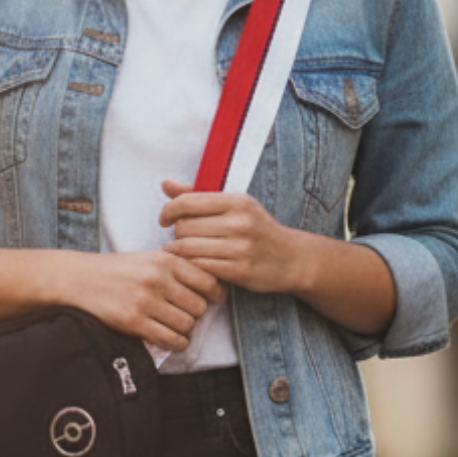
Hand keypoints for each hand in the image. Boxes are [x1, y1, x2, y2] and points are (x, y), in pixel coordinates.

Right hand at [68, 247, 224, 351]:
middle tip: (185, 314)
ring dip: (185, 330)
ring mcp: (145, 301)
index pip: (208, 281)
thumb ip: (178, 268)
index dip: (214, 294)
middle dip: (196, 314)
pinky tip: (172, 340)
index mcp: (165, 260)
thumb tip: (214, 288)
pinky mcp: (133, 321)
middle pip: (200, 306)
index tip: (211, 300)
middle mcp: (157, 278)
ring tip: (175, 326)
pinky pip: (170, 339)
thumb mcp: (149, 258)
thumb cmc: (119, 270)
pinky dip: (177, 343)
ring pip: (187, 324)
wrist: (80, 279)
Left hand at [158, 183, 308, 295]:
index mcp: (237, 201)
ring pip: (188, 248)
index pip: (187, 202)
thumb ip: (197, 195)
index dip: (168, 211)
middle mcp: (239, 222)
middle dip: (176, 233)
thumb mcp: (234, 206)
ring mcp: (241, 248)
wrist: (293, 258)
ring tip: (181, 252)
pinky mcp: (240, 271)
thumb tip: (165, 185)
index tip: (164, 219)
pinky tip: (192, 265)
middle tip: (181, 238)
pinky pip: (200, 267)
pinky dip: (190, 266)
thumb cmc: (257, 229)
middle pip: (184, 227)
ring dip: (178, 252)